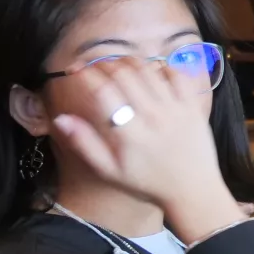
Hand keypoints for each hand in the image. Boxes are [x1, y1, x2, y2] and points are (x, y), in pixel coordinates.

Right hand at [49, 57, 240, 245]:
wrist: (193, 190)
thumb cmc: (147, 182)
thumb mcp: (110, 171)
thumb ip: (84, 144)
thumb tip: (60, 118)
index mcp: (129, 133)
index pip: (103, 91)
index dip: (84, 75)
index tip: (74, 71)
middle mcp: (153, 116)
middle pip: (124, 74)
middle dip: (103, 65)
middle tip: (94, 69)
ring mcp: (176, 109)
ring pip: (149, 70)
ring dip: (129, 62)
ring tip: (117, 67)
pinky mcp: (193, 107)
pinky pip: (177, 75)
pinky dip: (161, 68)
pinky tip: (150, 73)